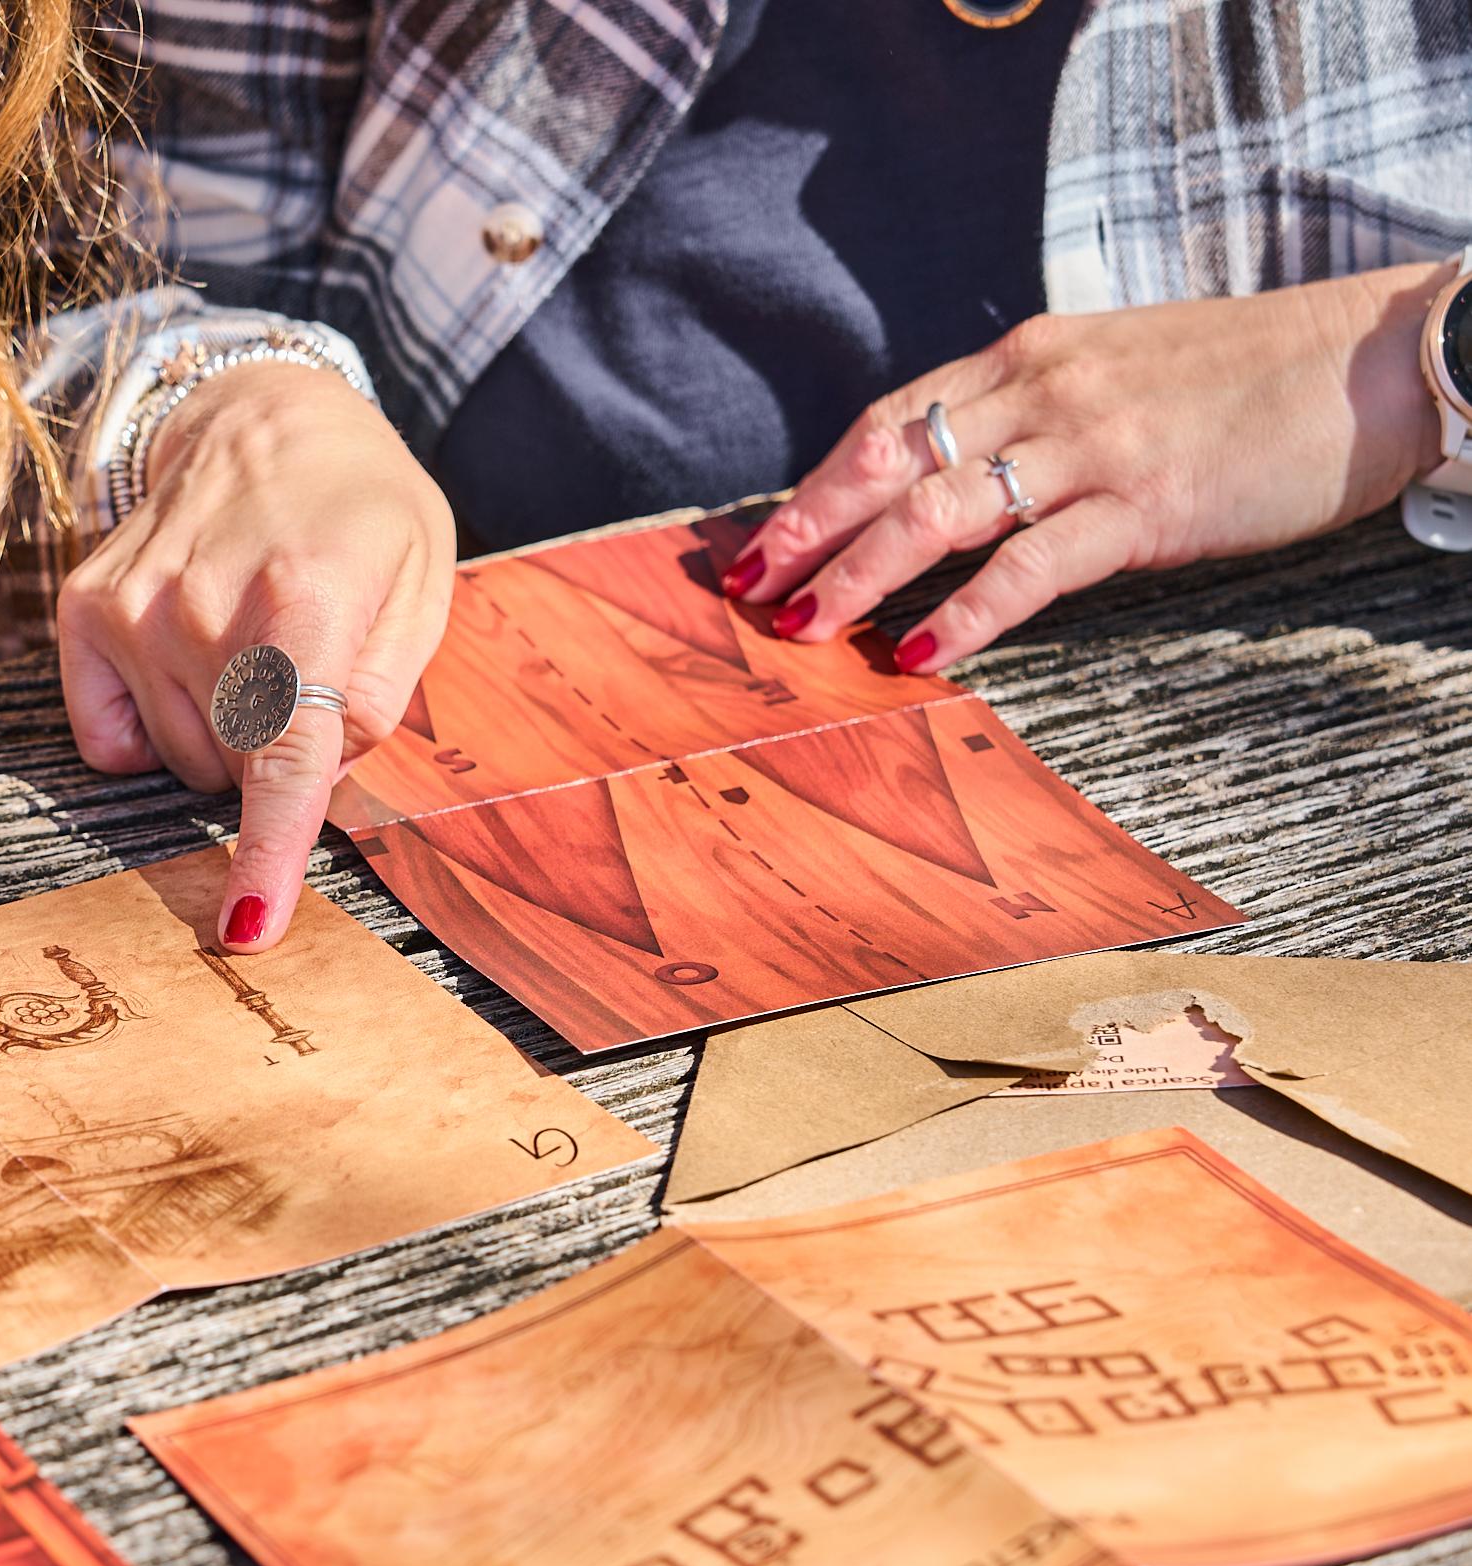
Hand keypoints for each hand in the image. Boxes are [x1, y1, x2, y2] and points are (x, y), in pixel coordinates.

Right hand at [57, 361, 454, 949]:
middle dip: (275, 757)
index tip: (249, 924)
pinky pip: (114, 740)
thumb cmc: (358, 512)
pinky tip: (185, 668)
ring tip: (247, 650)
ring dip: (220, 738)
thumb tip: (320, 773)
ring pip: (180, 764)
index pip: (284, 753)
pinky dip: (153, 730)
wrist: (263, 417)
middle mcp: (206, 604)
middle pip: (236, 773)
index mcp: (307, 596)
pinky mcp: (87, 611)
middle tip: (298, 672)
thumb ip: (381, 692)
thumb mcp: (422, 585)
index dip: (270, 849)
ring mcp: (135, 608)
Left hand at [727, 263, 1453, 672]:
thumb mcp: (1112, 372)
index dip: (815, 486)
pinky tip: (918, 654)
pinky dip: (965, 614)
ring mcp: (1091, 445)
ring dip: (861, 574)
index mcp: (1026, 357)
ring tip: (808, 628)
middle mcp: (1043, 390)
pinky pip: (1029, 565)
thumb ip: (1029, 418)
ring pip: (939, 509)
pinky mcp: (1144, 503)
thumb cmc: (1240, 379)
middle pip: (889, 460)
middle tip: (749, 594)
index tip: (759, 543)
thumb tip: (948, 488)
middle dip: (807, 530)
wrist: (1370, 360)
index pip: (889, 420)